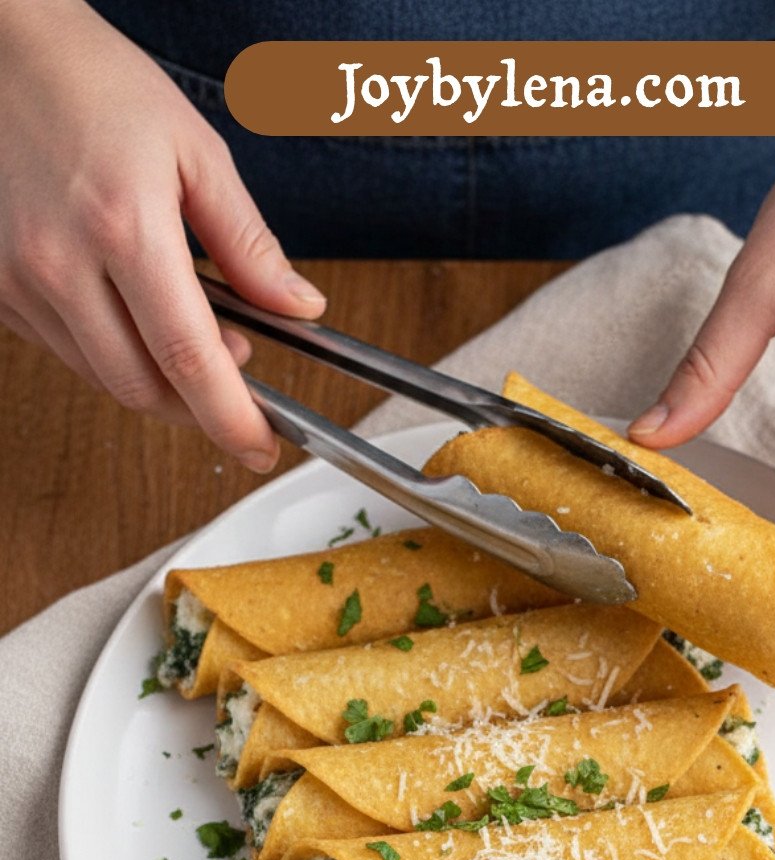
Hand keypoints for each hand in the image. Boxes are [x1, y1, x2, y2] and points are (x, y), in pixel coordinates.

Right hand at [0, 0, 325, 469]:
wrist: (7, 53)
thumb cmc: (97, 85)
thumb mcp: (196, 153)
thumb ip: (249, 243)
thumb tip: (299, 307)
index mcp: (123, 226)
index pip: (188, 358)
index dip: (230, 417)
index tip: (259, 444)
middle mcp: (60, 262)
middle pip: (142, 387)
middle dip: (197, 404)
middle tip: (235, 376)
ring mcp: (20, 280)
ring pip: (102, 378)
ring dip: (155, 378)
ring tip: (187, 333)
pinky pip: (65, 351)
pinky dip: (110, 352)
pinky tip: (130, 313)